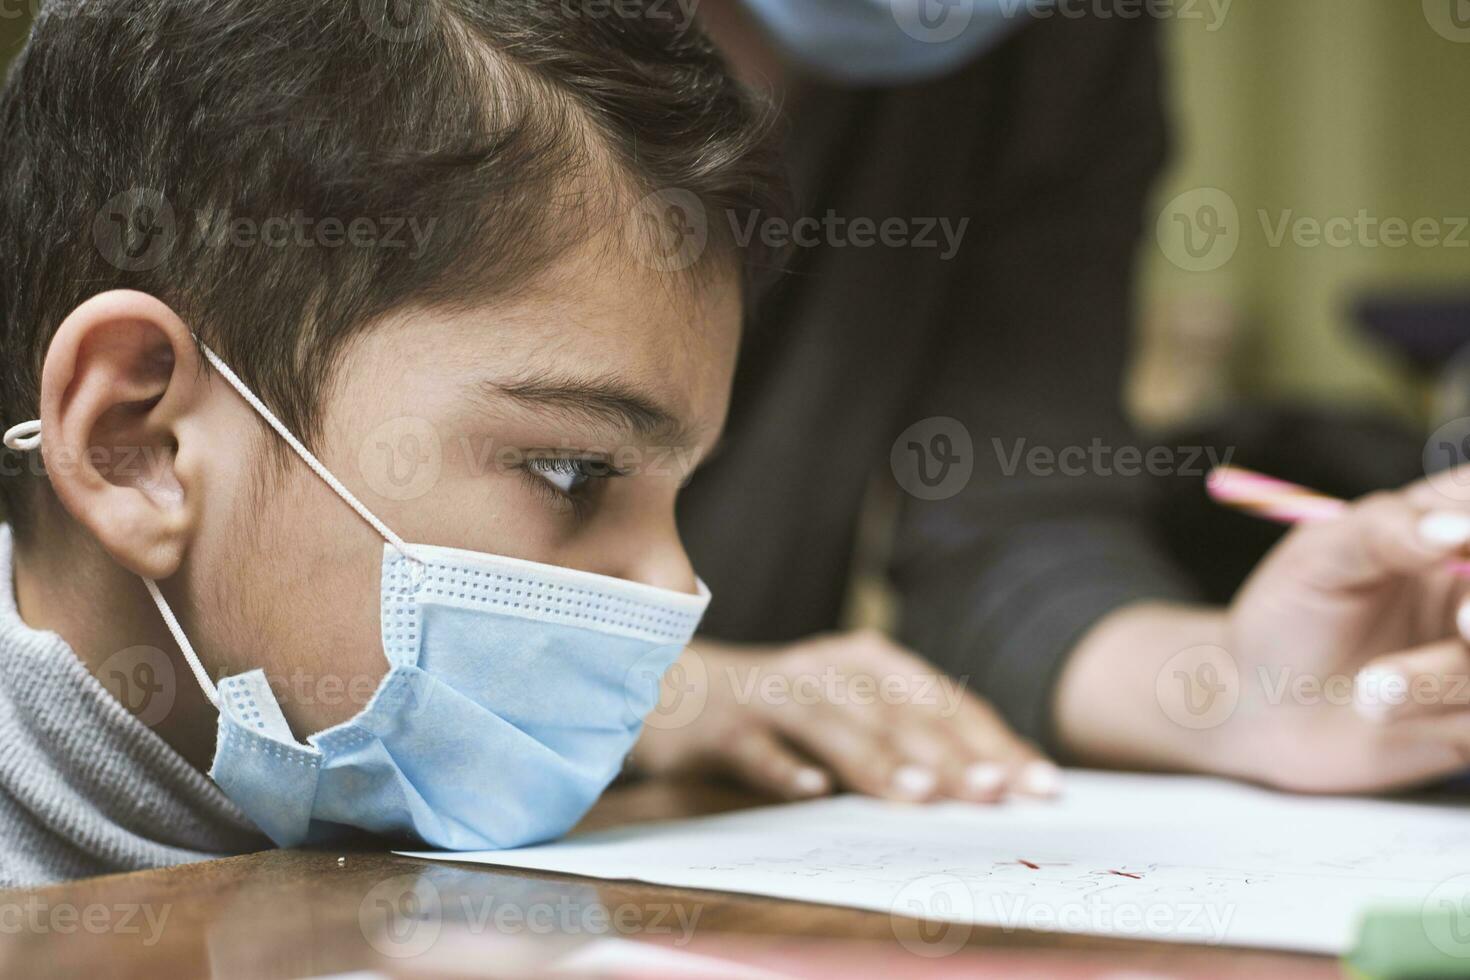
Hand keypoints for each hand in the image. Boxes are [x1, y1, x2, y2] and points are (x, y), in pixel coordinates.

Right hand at [631, 629, 1058, 802]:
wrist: (681, 692)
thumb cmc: (787, 712)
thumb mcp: (854, 713)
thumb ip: (912, 740)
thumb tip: (998, 785)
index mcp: (868, 662)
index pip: (943, 703)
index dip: (992, 742)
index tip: (1038, 784)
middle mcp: (827, 670)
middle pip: (896, 713)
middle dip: (948, 754)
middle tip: (993, 793)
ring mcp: (774, 695)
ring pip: (832, 725)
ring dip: (875, 761)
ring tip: (919, 796)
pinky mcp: (725, 726)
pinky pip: (757, 750)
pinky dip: (784, 770)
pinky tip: (811, 791)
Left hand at [1220, 474, 1469, 791]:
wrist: (1257, 709)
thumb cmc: (1286, 615)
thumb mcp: (1317, 559)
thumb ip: (1383, 533)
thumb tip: (1454, 529)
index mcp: (1455, 522)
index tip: (1458, 544)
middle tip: (1463, 621)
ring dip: (1447, 676)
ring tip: (1371, 692)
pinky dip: (1444, 713)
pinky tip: (1387, 715)